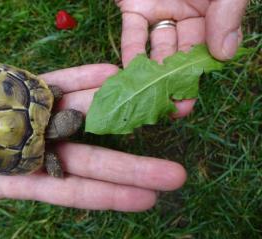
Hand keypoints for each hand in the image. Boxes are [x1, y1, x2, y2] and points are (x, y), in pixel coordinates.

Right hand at [0, 62, 185, 238]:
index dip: (110, 195)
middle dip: (133, 167)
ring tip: (159, 111)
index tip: (148, 201)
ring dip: (119, 111)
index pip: (75, 189)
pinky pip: (60, 80)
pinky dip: (83, 77)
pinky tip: (112, 73)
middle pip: (91, 158)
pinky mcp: (28, 87)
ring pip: (84, 115)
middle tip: (175, 175)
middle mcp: (40, 145)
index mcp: (24, 174)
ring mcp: (37, 114)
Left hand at [116, 0, 246, 116]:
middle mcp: (186, 18)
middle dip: (171, 85)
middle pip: (178, 58)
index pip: (204, 54)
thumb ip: (227, 15)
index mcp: (212, 15)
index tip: (185, 105)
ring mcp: (160, 13)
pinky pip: (132, 34)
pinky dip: (130, 54)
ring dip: (150, 75)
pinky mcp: (135, 6)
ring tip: (144, 98)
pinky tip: (129, 73)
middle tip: (163, 110)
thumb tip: (224, 55)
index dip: (194, 80)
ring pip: (155, 50)